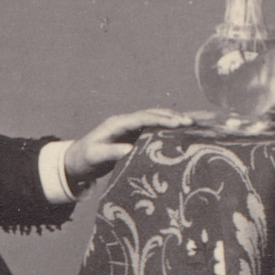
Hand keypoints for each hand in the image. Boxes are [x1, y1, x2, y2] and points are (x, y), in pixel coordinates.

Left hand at [64, 109, 193, 187]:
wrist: (77, 160)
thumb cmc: (85, 158)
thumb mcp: (95, 157)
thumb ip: (111, 153)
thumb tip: (130, 150)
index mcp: (118, 123)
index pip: (143, 118)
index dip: (161, 119)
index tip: (178, 123)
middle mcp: (127, 121)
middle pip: (154, 114)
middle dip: (174, 117)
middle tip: (193, 123)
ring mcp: (132, 127)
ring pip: (158, 118)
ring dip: (176, 119)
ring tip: (197, 121)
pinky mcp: (137, 134)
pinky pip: (157, 128)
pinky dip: (172, 127)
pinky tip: (187, 129)